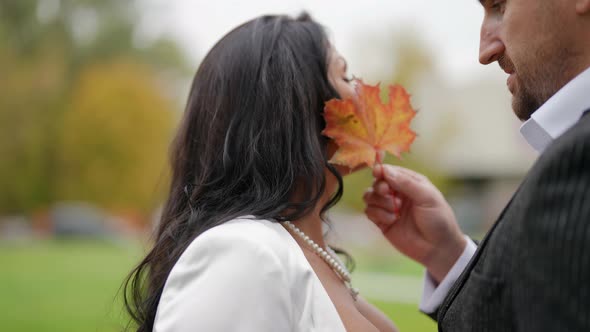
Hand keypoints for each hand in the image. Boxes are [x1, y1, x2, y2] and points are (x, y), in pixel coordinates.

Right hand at [363, 164, 466, 282]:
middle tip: (388, 193)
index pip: (390, 171)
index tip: (377, 173)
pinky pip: (369, 211)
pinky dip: (378, 214)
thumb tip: (385, 170)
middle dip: (380, 187)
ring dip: (379, 202)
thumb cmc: (438, 219)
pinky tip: (392, 220)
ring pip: (369, 196)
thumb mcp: (427, 197)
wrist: (438, 248)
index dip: (381, 171)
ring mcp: (388, 208)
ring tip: (394, 211)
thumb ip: (406, 183)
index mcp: (410, 182)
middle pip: (376, 183)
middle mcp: (397, 193)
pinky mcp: (382, 222)